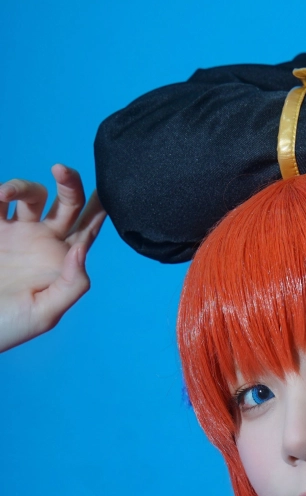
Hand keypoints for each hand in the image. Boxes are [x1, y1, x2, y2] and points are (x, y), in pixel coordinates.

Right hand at [0, 165, 104, 352]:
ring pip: (31, 194)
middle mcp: (42, 241)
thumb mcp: (45, 314)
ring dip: (23, 186)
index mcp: (62, 261)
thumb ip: (71, 285)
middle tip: (61, 169)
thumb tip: (82, 250)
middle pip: (66, 203)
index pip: (88, 229)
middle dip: (69, 183)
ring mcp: (16, 232)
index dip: (99, 210)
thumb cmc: (7, 326)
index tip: (106, 190)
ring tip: (3, 193)